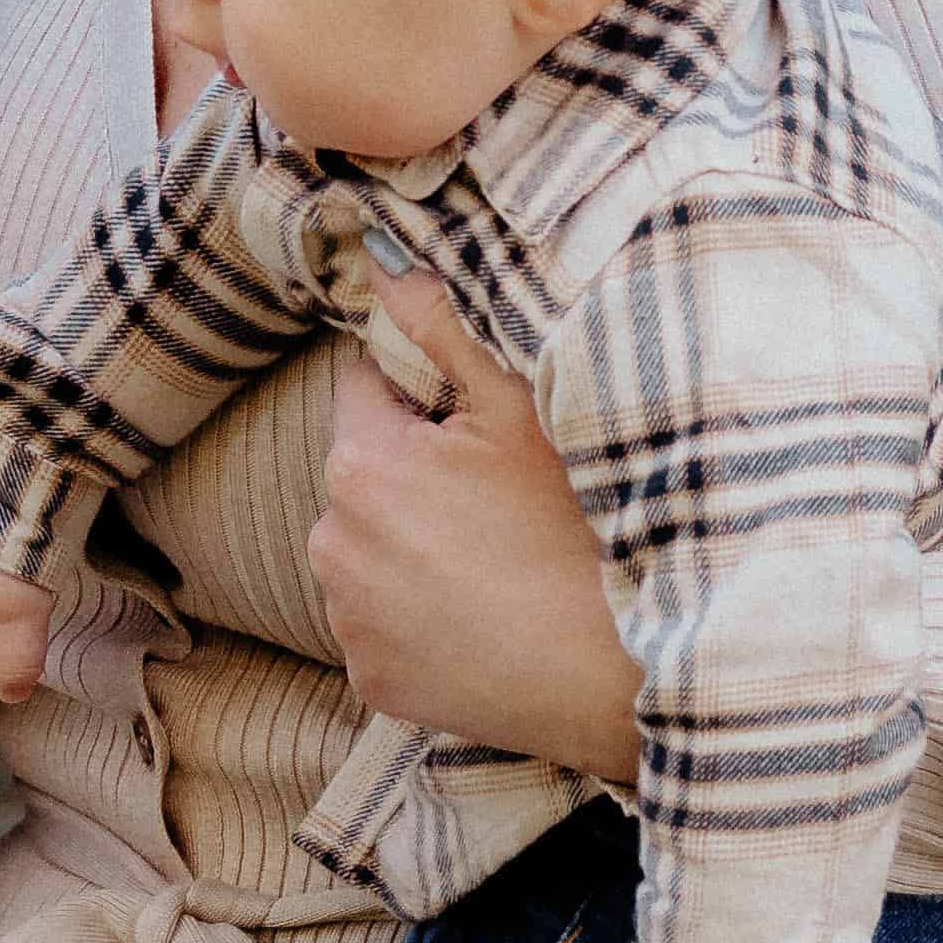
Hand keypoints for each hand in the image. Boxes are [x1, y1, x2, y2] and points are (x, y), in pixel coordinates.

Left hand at [308, 266, 637, 776]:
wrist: (611, 673)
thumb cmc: (572, 530)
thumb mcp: (517, 407)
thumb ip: (441, 325)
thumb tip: (382, 262)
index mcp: (361, 464)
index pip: (364, 392)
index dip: (420, 399)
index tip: (472, 427)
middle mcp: (332, 543)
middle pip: (364, 477)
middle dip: (411, 476)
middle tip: (493, 499)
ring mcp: (349, 620)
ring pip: (367, 553)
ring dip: (406, 548)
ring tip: (490, 561)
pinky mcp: (370, 681)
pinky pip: (381, 627)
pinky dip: (416, 618)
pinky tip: (478, 618)